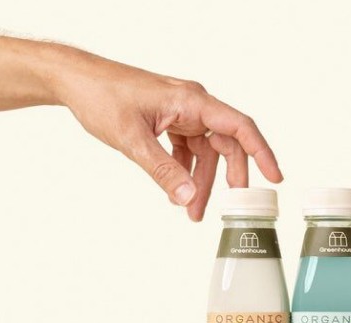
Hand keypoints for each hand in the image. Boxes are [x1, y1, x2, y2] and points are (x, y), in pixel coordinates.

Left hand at [51, 52, 282, 220]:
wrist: (76, 81)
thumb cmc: (101, 96)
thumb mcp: (132, 140)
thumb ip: (163, 171)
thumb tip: (189, 198)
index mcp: (191, 100)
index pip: (239, 126)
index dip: (261, 152)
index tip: (274, 177)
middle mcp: (192, 104)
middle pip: (226, 144)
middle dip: (228, 178)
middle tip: (229, 208)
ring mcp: (181, 112)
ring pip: (205, 151)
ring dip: (202, 181)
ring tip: (193, 212)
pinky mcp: (169, 120)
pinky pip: (188, 149)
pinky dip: (185, 171)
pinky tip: (178, 192)